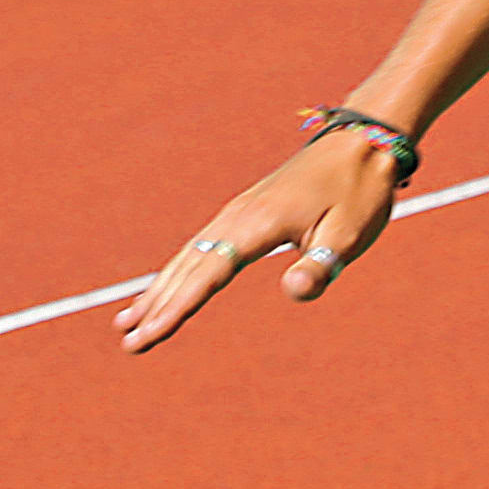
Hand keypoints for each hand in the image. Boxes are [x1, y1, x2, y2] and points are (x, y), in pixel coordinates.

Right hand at [114, 130, 403, 353]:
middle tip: (129, 345)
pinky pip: (199, 248)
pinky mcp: (241, 214)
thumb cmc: (358, 191)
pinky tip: (163, 289)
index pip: (210, 274)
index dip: (179, 308)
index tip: (152, 334)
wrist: (361, 143)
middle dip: (156, 307)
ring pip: (187, 258)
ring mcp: (235, 213)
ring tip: (126, 323)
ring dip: (157, 291)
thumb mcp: (350, 235)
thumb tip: (291, 290)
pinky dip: (175, 273)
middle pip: (187, 269)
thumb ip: (320, 266)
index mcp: (259, 223)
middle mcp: (236, 216)